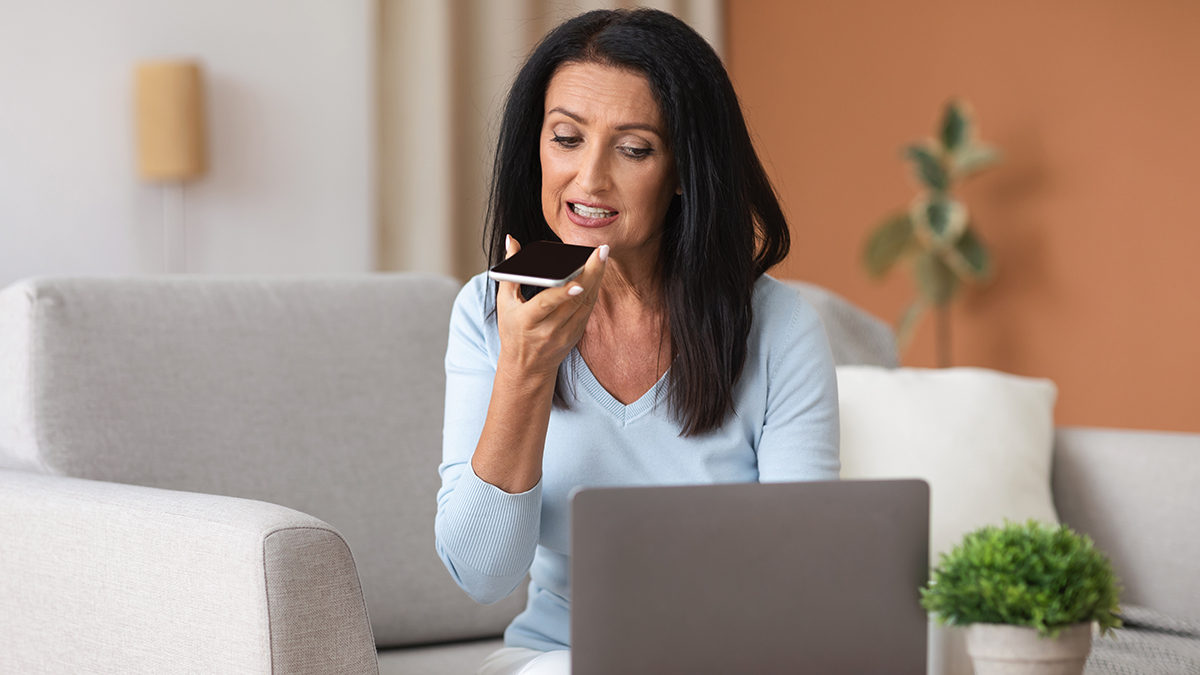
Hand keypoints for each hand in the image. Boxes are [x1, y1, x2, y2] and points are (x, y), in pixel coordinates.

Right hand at [495, 235, 607, 379]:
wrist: (527, 367)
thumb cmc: (513, 330)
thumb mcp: (505, 302)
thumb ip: (511, 271)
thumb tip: (511, 240)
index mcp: (528, 320)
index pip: (547, 304)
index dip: (562, 294)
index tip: (577, 282)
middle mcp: (549, 329)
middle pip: (574, 300)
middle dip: (590, 274)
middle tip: (601, 251)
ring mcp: (565, 334)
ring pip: (585, 303)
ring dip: (596, 279)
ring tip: (602, 256)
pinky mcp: (576, 334)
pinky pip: (588, 309)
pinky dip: (594, 290)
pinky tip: (598, 272)